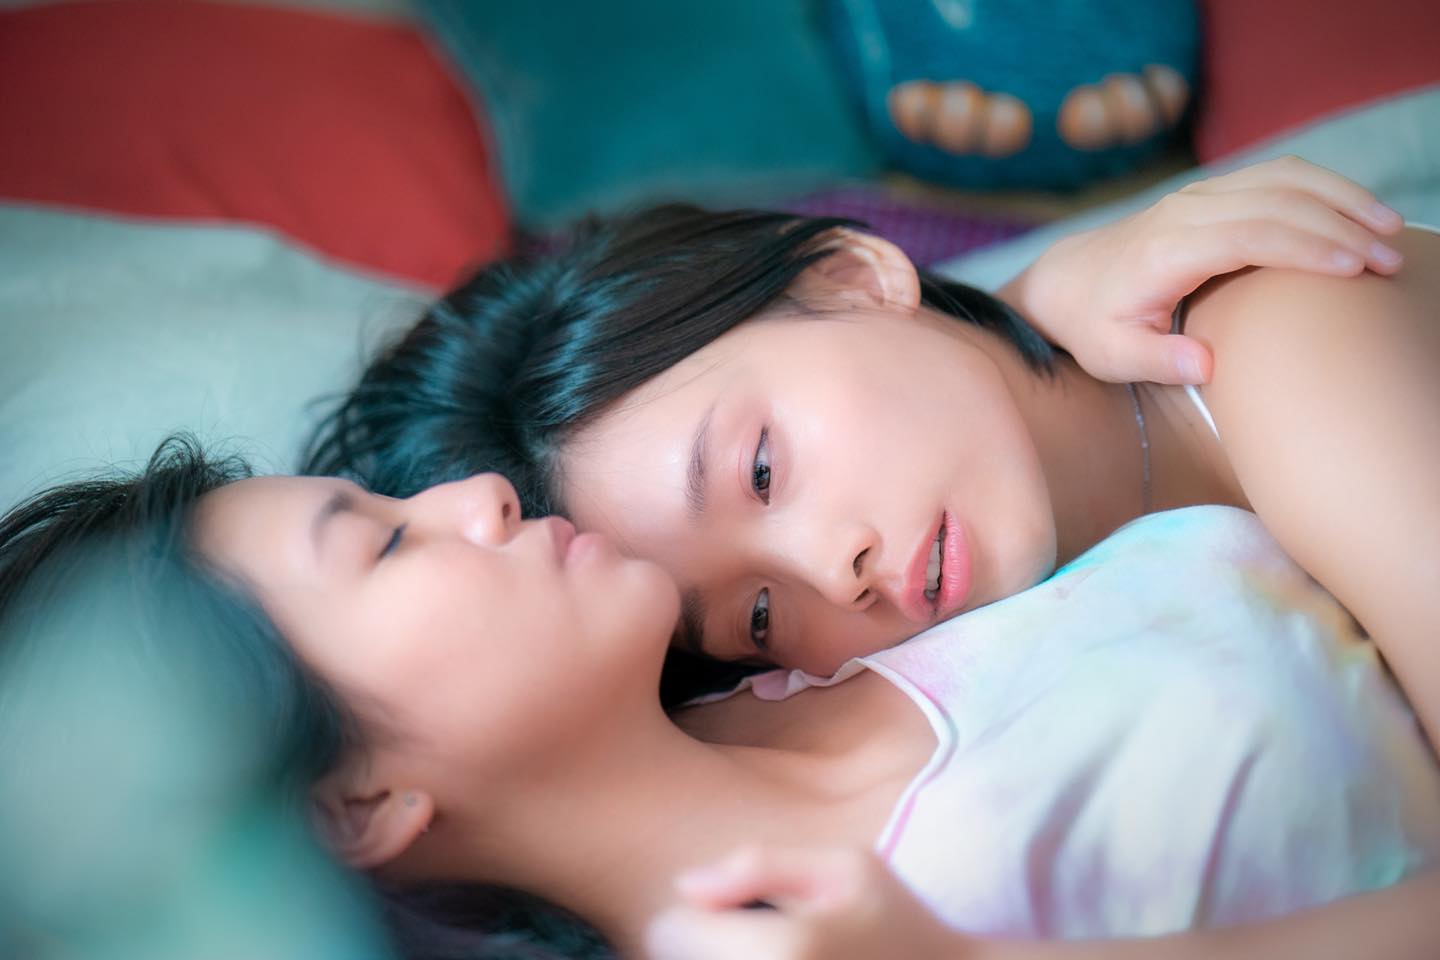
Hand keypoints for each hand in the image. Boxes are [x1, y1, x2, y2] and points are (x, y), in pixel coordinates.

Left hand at [644, 845, 972, 959]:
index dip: (693, 916)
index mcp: (783, 949)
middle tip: (744, 939)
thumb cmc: (900, 923)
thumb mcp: (845, 868)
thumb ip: (759, 867)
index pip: (668, 932)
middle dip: (700, 947)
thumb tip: (684, 886)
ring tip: (763, 957)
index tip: (726, 913)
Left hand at [1015, 155, 1405, 384]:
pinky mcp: (1212, 193)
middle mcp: (1186, 211)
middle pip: (1278, 202)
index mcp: (1166, 250)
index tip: (1353, 268)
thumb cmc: (1093, 324)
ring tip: (1389, 229)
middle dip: (1340, 226)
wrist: (1065, 281)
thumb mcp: (1112, 355)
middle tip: (1390, 260)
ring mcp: (1199, 195)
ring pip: (1283, 178)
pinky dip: (1322, 186)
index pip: (1249, 235)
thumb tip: (1206, 366)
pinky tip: (1357, 210)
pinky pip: (1275, 175)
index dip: (1305, 247)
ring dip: (1341, 198)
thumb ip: (1157, 360)